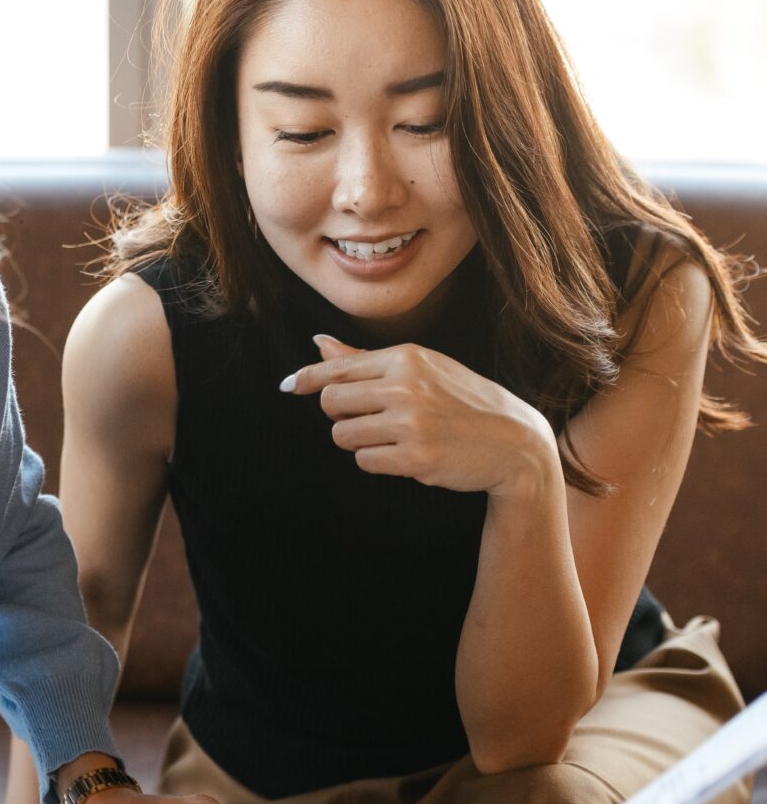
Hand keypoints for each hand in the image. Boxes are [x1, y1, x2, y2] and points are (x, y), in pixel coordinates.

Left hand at [286, 334, 557, 497]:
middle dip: (341, 415)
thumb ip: (366, 360)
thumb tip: (318, 342)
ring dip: (358, 441)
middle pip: (332, 402)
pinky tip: (404, 454)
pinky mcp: (414, 457)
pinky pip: (364, 461)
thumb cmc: (463, 401)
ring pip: (343, 435)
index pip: (338, 367)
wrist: (514, 441)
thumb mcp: (424, 368)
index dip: (307, 378)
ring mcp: (410, 422)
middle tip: (369, 419)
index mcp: (407, 358)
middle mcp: (406, 386)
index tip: (289, 385)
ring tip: (391, 437)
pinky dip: (376, 461)